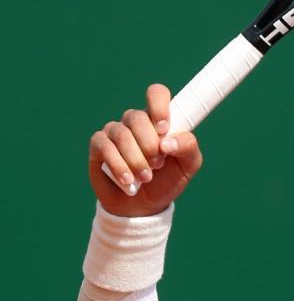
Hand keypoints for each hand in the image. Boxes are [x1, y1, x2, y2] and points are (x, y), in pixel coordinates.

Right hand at [88, 84, 201, 216]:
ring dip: (136, 159)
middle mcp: (136, 122)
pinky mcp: (99, 145)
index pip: (157, 94)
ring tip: (146, 178)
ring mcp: (116, 132)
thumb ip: (188, 147)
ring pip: (122, 134)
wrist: (143, 207)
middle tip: (158, 164)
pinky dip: (118, 165)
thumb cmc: (167, 181)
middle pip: (138, 117)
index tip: (164, 129)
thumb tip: (169, 141)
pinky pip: (104, 146)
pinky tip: (128, 181)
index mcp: (158, 120)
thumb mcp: (187, 166)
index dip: (159, 106)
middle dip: (149, 144)